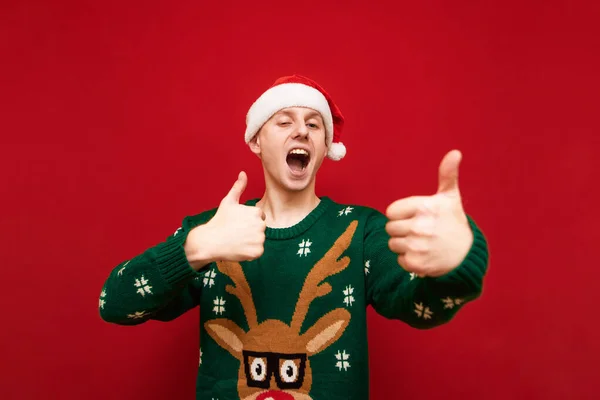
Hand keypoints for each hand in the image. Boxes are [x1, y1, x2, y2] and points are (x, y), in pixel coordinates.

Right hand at [185, 171, 265, 268]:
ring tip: (237, 240)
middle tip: (236, 233)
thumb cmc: (219, 220)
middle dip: (250, 231)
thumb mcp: (228, 201)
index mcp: (256, 212)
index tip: (237, 224)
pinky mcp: (258, 252)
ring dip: (251, 242)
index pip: (259, 217)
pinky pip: (258, 252)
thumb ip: (238, 187)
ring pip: (259, 240)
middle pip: (260, 229)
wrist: (210, 241)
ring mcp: (260, 239)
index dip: (247, 221)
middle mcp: (261, 225)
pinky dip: (250, 253)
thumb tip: (243, 173)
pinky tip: (239, 249)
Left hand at [385, 150, 473, 276]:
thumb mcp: (450, 197)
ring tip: (421, 243)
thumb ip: (447, 174)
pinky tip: (422, 255)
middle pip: (390, 228)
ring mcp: (417, 246)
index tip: (415, 217)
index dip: (401, 214)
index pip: (391, 211)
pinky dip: (408, 259)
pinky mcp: (416, 264)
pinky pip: (399, 259)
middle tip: (419, 231)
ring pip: (392, 244)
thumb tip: (455, 152)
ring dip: (403, 245)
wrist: (466, 255)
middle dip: (401, 229)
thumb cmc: (453, 222)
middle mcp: (419, 227)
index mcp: (423, 207)